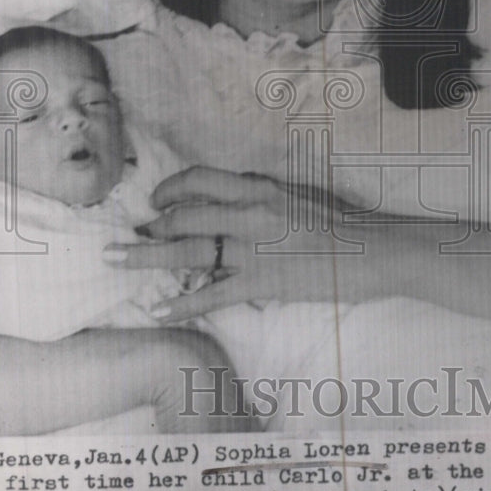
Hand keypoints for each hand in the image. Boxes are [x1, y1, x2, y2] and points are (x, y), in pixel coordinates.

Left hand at [104, 166, 354, 320]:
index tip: (157, 201)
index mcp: (258, 187)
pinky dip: (182, 304)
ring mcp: (252, 249)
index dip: (170, 189)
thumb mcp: (297, 193)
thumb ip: (261, 193)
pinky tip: (159, 310)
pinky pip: (212, 294)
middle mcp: (249, 212)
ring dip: (147, 256)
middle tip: (132, 235)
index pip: (199, 180)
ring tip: (117, 259)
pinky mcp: (261, 282)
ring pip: (187, 252)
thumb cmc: (342, 220)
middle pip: (184, 216)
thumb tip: (233, 195)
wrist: (373, 250)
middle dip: (151, 227)